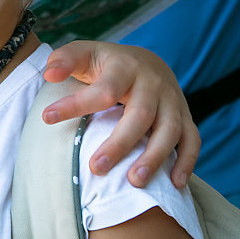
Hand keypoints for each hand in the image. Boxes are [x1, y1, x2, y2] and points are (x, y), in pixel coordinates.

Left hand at [42, 41, 198, 188]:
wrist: (146, 61)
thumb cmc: (106, 64)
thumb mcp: (83, 53)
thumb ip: (64, 60)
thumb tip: (50, 74)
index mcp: (124, 67)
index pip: (103, 90)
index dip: (76, 105)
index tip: (47, 118)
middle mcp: (152, 83)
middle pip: (140, 115)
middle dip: (119, 144)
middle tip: (96, 168)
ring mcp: (173, 100)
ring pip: (170, 130)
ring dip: (154, 158)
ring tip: (133, 182)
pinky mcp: (185, 116)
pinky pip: (192, 140)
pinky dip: (187, 162)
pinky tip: (175, 184)